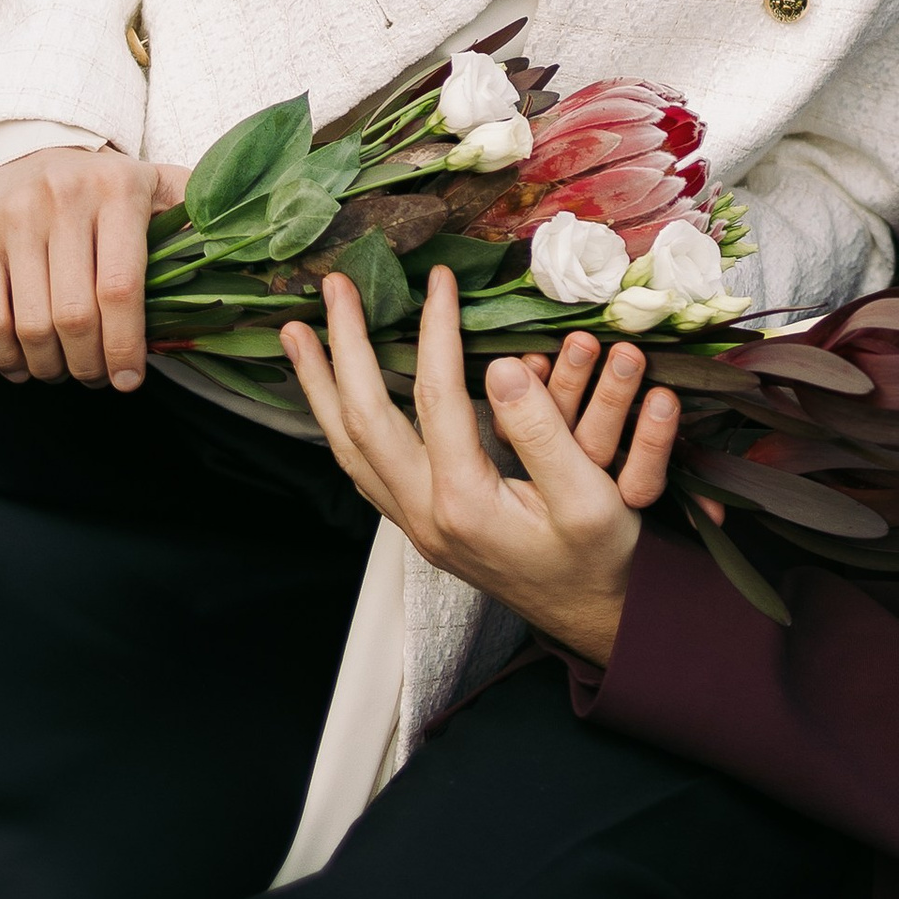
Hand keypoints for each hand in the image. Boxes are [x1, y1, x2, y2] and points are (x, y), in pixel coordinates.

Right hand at [0, 146, 191, 390]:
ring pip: (30, 323)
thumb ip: (198, 217)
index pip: (120, 288)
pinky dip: (6, 357)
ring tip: (65, 373)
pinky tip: (24, 367)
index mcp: (119, 191)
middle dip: (89, 364)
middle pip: (74, 315)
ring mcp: (14, 218)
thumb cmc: (106, 185)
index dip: (125, 345)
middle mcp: (62, 200)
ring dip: (50, 366)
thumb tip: (244, 255)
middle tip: (98, 378)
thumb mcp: (159, 185)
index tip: (130, 380)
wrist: (31, 148)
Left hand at [280, 271, 681, 668]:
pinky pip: (362, 468)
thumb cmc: (598, 559)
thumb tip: (498, 367)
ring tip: (299, 336)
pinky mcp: (421, 526)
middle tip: (332, 289)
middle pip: (363, 421)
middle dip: (345, 348)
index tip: (440, 279)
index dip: (437, 330)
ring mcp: (416, 524)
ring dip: (320, 388)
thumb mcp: (590, 498)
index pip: (436, 396)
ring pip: (348, 449)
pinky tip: (335, 398)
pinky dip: (339, 424)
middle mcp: (425, 515)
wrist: (593, 620)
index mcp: (465, 503)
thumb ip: (542, 433)